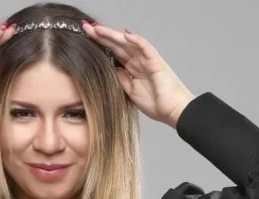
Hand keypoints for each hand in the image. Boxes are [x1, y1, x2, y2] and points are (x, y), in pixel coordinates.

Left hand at [81, 22, 195, 128]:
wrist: (173, 111)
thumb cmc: (156, 103)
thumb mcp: (130, 92)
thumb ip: (121, 79)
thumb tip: (112, 68)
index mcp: (132, 68)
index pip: (113, 52)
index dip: (100, 44)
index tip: (85, 38)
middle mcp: (138, 61)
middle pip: (117, 45)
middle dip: (102, 36)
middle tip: (86, 27)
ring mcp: (146, 60)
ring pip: (128, 43)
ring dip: (113, 35)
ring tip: (98, 29)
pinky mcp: (156, 62)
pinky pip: (145, 48)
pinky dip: (136, 40)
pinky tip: (125, 34)